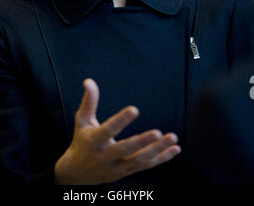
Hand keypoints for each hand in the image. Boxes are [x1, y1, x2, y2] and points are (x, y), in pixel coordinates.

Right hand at [54, 78, 180, 184]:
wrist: (78, 173)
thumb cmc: (82, 140)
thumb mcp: (82, 120)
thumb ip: (89, 101)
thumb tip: (89, 81)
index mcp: (94, 141)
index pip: (108, 130)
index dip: (121, 120)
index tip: (134, 109)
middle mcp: (106, 156)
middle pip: (126, 150)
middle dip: (142, 142)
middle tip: (158, 132)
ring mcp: (118, 166)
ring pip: (140, 160)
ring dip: (158, 150)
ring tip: (173, 137)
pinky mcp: (127, 172)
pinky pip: (147, 166)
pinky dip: (162, 158)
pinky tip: (175, 149)